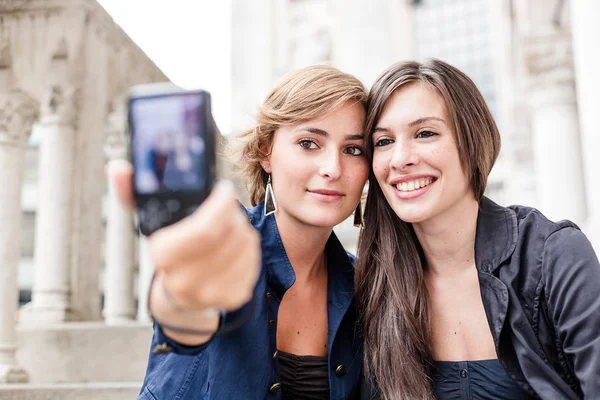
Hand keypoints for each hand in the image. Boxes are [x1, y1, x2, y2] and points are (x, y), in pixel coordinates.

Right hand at [108, 160, 260, 332]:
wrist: (181, 292)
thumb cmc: (170, 247)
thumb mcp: (151, 221)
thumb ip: (133, 192)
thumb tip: (117, 168)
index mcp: (164, 257)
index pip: (203, 231)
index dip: (219, 206)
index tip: (224, 189)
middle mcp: (186, 282)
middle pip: (228, 235)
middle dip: (233, 213)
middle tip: (228, 204)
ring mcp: (212, 293)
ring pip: (244, 245)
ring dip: (242, 227)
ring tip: (230, 224)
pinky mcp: (234, 297)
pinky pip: (253, 261)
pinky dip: (249, 247)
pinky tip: (236, 244)